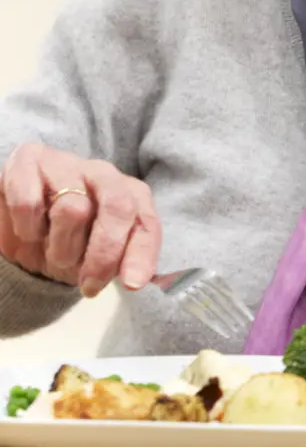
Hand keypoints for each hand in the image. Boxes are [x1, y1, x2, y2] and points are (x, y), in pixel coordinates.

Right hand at [0, 143, 160, 296]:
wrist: (18, 225)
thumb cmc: (66, 241)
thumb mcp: (95, 258)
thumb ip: (120, 262)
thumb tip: (139, 280)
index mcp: (130, 195)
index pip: (146, 222)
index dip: (141, 254)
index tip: (132, 284)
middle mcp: (103, 174)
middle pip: (119, 207)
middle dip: (105, 254)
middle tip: (88, 285)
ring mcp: (67, 164)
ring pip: (73, 209)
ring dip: (61, 247)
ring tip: (54, 254)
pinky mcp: (29, 161)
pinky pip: (29, 202)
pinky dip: (27, 228)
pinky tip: (28, 232)